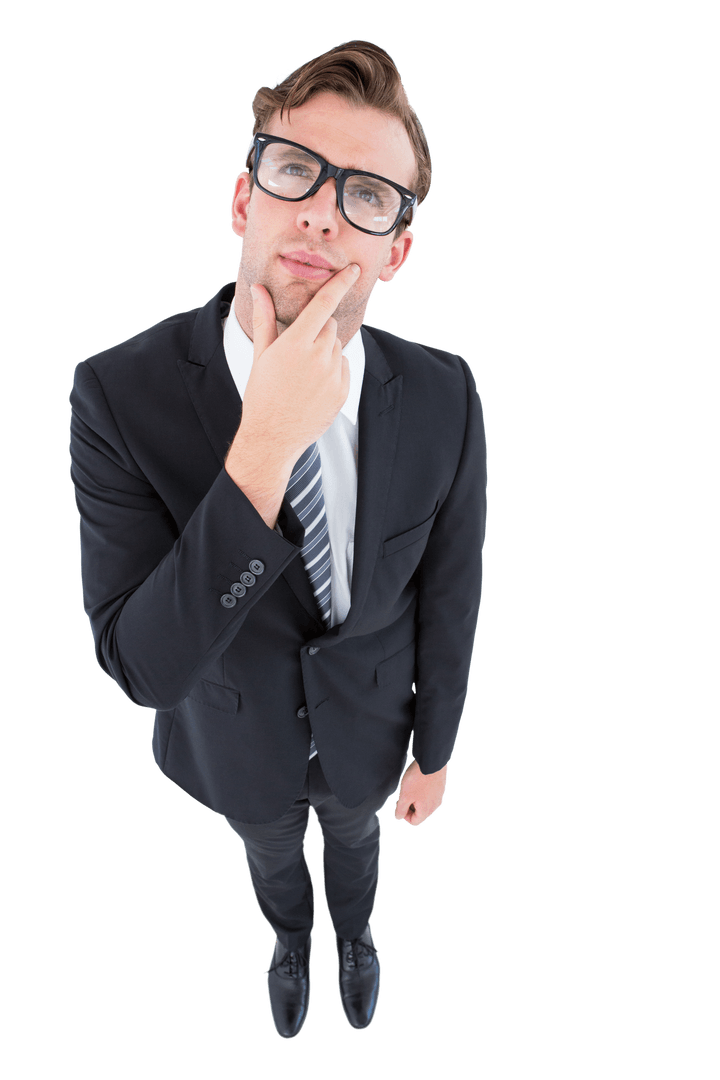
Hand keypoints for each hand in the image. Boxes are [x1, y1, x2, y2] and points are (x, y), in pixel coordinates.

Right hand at [225, 262, 358, 525]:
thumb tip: (258, 288)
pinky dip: (332, 369)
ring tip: (303, 373)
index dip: (340, 283)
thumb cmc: (262, 394)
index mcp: (295, 343)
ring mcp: (333, 375)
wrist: (272, 437)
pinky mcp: (342, 391)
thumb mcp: (261, 354)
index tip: (354, 270)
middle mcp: (318, 357)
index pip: (324, 304)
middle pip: (330, 325)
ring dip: (325, 350)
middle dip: (318, 329)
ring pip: (337, 346)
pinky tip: (313, 385)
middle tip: (298, 350)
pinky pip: (343, 366)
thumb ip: (265, 318)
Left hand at [394, 760, 447, 826]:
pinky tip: (418, 780)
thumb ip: (400, 810)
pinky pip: (430, 793)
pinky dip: (422, 790)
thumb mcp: (404, 796)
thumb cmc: (417, 780)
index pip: (414, 821)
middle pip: (420, 813)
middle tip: (405, 794)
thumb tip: (399, 817)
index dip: (404, 815)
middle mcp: (435, 805)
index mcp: (426, 811)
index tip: (400, 803)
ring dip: (416, 798)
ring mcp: (439, 795)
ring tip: (411, 786)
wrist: (431, 762)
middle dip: (410, 806)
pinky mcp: (440, 786)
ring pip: (425, 802)